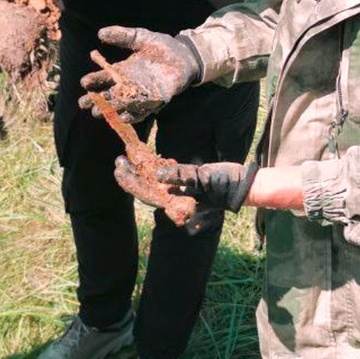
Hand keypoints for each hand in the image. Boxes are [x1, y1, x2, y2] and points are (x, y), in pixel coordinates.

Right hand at [79, 26, 200, 122]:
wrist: (184, 56)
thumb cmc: (161, 46)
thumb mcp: (140, 37)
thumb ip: (122, 35)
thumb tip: (100, 33)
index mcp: (124, 70)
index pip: (104, 77)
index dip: (93, 80)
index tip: (84, 83)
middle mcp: (130, 84)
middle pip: (109, 94)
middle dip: (95, 99)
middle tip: (83, 103)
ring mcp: (142, 93)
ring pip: (122, 104)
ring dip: (110, 109)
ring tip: (98, 112)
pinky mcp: (156, 100)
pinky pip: (142, 111)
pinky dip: (133, 115)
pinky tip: (123, 117)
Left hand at [114, 157, 239, 233]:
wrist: (241, 185)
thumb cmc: (223, 185)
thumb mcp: (202, 180)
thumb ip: (181, 177)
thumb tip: (157, 175)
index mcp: (175, 201)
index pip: (147, 193)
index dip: (131, 182)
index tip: (119, 168)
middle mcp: (174, 197)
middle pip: (147, 187)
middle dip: (131, 175)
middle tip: (118, 160)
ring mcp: (179, 190)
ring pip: (154, 181)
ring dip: (141, 169)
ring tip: (127, 157)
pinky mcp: (185, 181)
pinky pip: (166, 175)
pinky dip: (156, 166)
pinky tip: (148, 158)